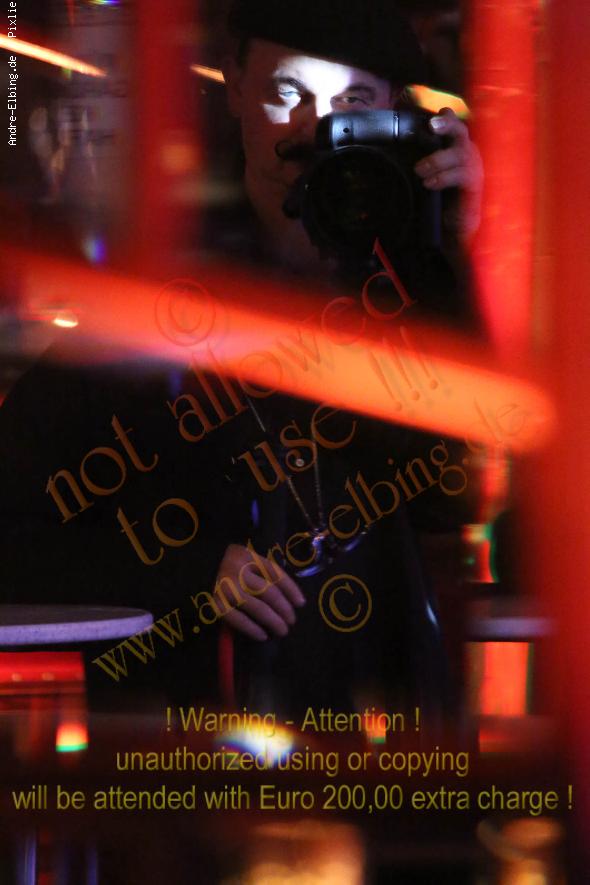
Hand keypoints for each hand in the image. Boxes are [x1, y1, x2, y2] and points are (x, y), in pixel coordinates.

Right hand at [213, 543, 305, 640]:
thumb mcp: (244, 559)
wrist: (194, 568)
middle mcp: (238, 570)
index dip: (291, 589)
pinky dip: (251, 629)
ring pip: (256, 607)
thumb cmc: (226, 565)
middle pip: (269, 592)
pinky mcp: (215, 603)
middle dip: (284, 609)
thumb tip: (288, 596)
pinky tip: (262, 636)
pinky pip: (236, 619)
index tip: (301, 603)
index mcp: (248, 556)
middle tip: (292, 621)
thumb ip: (261, 572)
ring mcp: (226, 587)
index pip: (275, 573)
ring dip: (273, 621)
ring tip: (282, 630)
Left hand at [414, 107, 483, 240]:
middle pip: (461, 131)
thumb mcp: (425, 175)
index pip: (453, 126)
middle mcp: (467, 154)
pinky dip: (445, 177)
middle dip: (448, 125)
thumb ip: (418, 158)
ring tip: (420, 170)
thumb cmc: (438, 197)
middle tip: (431, 125)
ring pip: (461, 154)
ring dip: (439, 159)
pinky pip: (463, 176)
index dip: (446, 118)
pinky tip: (430, 183)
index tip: (432, 117)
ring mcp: (474, 169)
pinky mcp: (475, 187)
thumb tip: (396, 138)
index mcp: (455, 148)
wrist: (452, 227)